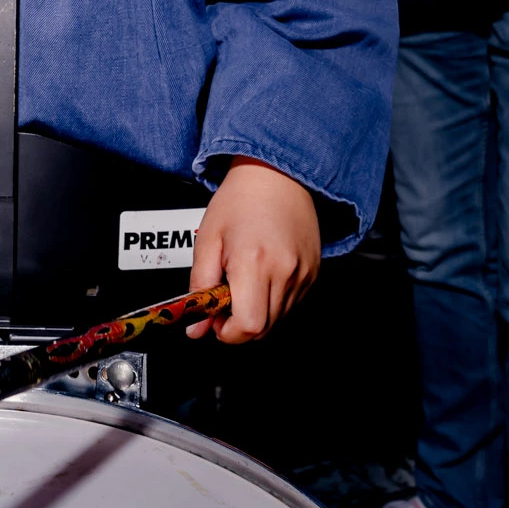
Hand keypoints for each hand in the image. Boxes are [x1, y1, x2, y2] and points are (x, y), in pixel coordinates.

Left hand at [185, 158, 320, 345]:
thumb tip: (195, 327)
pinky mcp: (313, 273)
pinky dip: (273, 300)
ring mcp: (303, 273)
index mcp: (254, 262)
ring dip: (256, 312)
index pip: (247, 326)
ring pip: (277, 319)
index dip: (227, 331)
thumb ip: (199, 288)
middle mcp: (284, 271)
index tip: (216, 318)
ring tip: (245, 280)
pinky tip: (263, 274)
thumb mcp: (207, 241)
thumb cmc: (239, 201)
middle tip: (225, 297)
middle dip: (239, 323)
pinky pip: (291, 304)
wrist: (275, 176)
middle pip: (262, 329)